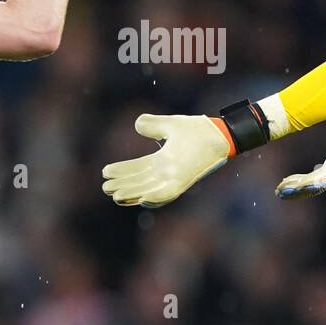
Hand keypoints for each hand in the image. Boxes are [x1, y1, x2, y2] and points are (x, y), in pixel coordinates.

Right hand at [102, 114, 230, 207]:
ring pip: (150, 190)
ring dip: (133, 194)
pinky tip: (143, 199)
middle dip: (123, 185)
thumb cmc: (200, 130)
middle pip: (140, 181)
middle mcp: (168, 172)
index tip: (105, 172)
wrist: (220, 133)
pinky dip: (156, 197)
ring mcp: (176, 177)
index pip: (138, 168)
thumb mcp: (170, 125)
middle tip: (105, 188)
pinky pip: (169, 193)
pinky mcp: (185, 180)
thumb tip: (137, 124)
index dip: (122, 170)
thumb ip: (153, 125)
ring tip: (116, 196)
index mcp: (164, 160)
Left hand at [275, 116, 325, 198]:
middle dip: (297, 189)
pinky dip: (306, 179)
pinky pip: (320, 176)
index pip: (322, 178)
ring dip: (299, 186)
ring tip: (281, 189)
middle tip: (279, 192)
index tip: (293, 187)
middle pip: (315, 185)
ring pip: (316, 182)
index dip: (307, 184)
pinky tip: (294, 180)